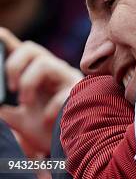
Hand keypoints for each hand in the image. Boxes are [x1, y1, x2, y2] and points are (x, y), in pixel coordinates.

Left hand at [0, 28, 82, 155]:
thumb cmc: (43, 128)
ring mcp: (66, 78)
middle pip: (30, 48)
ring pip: (45, 63)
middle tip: (11, 88)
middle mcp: (51, 70)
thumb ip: (4, 108)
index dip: (6, 40)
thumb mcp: (18, 118)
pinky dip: (49, 108)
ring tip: (26, 104)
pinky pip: (60, 92)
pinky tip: (47, 119)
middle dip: (14, 65)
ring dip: (29, 83)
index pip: (20, 50)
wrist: (66, 145)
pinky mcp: (78, 92)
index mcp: (34, 73)